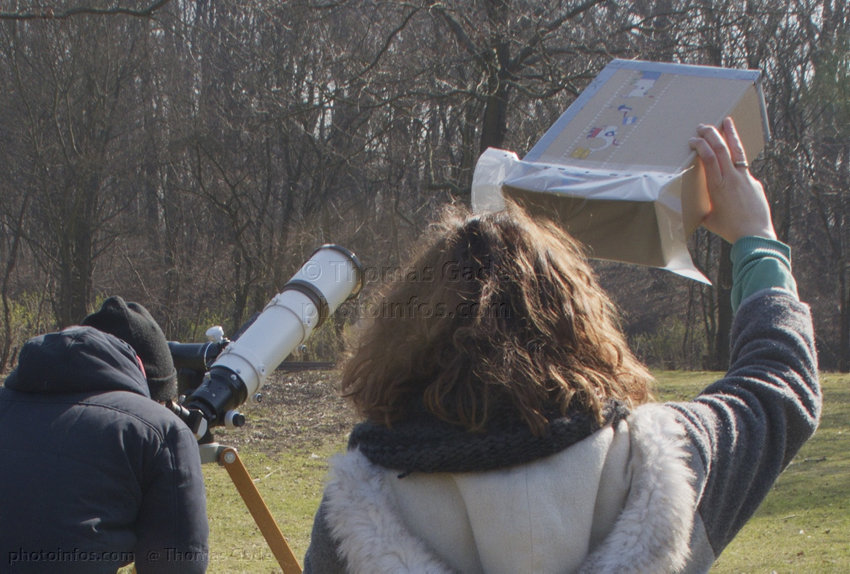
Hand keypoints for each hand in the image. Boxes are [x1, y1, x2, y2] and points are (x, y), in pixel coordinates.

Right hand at [689, 117, 776, 243]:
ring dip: (731, 134)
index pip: (708, 157)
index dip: (700, 145)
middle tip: (703, 126)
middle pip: (722, 148)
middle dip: (712, 134)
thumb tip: (696, 206)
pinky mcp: (754, 183)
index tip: (693, 140)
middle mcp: (732, 178)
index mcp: (717, 185)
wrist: (755, 235)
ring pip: (737, 151)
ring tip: (727, 122)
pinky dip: (737, 159)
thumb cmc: (729, 230)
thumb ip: (705, 206)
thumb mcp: (709, 218)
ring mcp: (745, 178)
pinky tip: (734, 160)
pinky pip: (744, 168)